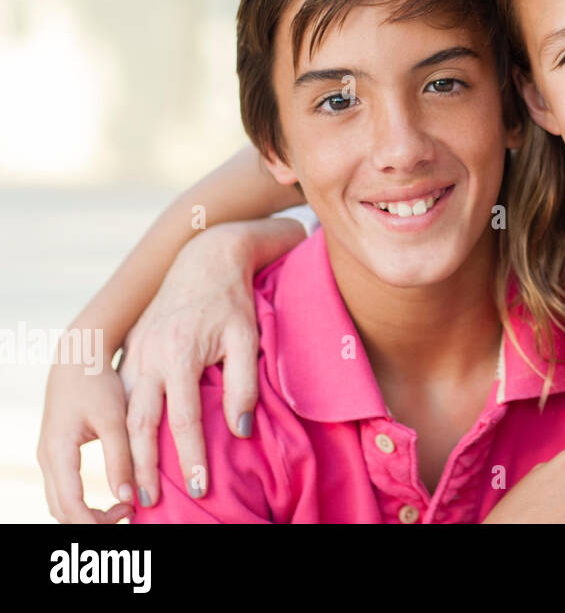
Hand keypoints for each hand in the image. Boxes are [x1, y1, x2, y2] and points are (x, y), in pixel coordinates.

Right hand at [37, 359, 134, 523]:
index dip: (95, 520)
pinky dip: (84, 501)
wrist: (78, 357)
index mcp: (58, 452)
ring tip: (125, 506)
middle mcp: (46, 458)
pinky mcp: (56, 453)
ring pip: (59, 502)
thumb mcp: (115, 419)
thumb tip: (128, 498)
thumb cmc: (98, 383)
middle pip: (60, 510)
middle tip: (129, 513)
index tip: (128, 514)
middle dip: (92, 521)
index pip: (69, 505)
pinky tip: (115, 492)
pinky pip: (64, 489)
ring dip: (87, 513)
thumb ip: (121, 458)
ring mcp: (48, 457)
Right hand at [118, 222, 261, 507]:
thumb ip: (244, 384)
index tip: (197, 487)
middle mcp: (148, 357)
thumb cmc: (232, 301)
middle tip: (148, 501)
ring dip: (126, 451)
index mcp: (178, 354)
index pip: (184, 418)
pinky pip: (119, 397)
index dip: (191, 455)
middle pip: (140, 423)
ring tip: (133, 484)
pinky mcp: (128, 351)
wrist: (204, 259)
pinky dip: (120, 426)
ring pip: (122, 413)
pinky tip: (127, 448)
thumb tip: (240, 430)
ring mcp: (133, 354)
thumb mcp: (248, 337)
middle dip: (144, 466)